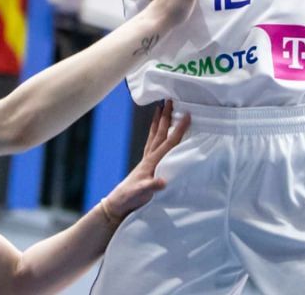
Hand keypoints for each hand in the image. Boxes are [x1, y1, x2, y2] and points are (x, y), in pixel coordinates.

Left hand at [100, 102, 189, 224]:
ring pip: (154, 136)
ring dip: (158, 121)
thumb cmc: (130, 199)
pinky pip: (151, 144)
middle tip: (170, 100)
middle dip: (166, 116)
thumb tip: (163, 181)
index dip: (179, 129)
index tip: (187, 115)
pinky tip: (157, 131)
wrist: (117, 204)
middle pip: (160, 133)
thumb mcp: (141, 194)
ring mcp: (146, 160)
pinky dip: (155, 133)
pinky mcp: (145, 165)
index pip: (168, 142)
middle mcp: (149, 157)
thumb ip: (152, 187)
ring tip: (161, 108)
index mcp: (152, 162)